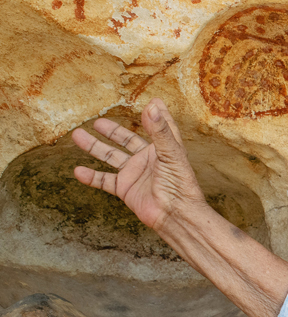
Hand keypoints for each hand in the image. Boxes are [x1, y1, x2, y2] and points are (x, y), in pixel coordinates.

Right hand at [72, 98, 207, 230]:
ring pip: (110, 157)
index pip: (159, 128)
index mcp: (163, 148)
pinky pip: (104, 181)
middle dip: (112, 131)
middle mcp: (147, 159)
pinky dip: (91, 177)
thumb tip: (152, 105)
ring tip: (78, 135)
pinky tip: (78, 170)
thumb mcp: (171, 153)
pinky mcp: (126, 189)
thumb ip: (160, 130)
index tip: (153, 102)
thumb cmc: (180, 184)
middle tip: (97, 122)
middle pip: (127, 141)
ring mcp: (135, 174)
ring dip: (94, 147)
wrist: (174, 214)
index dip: (156, 115)